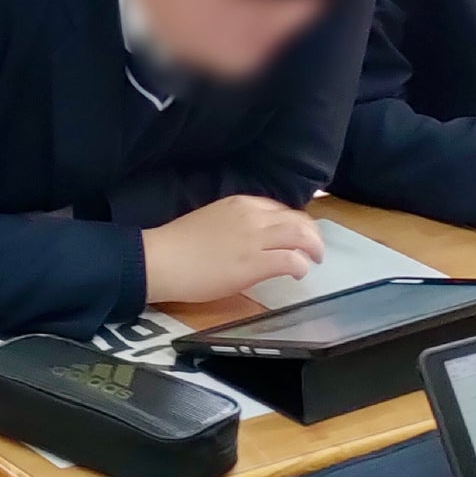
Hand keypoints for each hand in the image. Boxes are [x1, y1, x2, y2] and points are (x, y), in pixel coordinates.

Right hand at [141, 195, 325, 304]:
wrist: (161, 259)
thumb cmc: (179, 244)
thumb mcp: (213, 220)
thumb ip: (237, 223)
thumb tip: (252, 238)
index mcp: (241, 202)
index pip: (280, 208)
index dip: (293, 223)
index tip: (295, 237)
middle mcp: (252, 215)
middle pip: (297, 219)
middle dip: (311, 235)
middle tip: (313, 250)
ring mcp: (254, 239)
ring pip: (301, 235)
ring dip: (314, 248)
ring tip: (314, 260)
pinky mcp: (254, 263)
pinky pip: (291, 260)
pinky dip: (301, 266)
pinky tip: (299, 274)